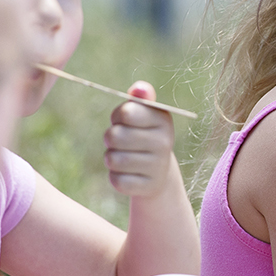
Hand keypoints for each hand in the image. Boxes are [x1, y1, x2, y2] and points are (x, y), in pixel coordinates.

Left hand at [105, 82, 177, 197]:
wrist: (159, 173)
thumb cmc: (144, 135)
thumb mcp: (144, 115)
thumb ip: (140, 99)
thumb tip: (140, 88)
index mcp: (163, 120)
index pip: (125, 112)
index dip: (117, 116)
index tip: (124, 122)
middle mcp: (164, 142)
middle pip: (114, 136)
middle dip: (111, 139)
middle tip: (122, 142)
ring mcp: (157, 166)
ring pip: (112, 159)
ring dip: (112, 158)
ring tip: (125, 158)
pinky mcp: (147, 187)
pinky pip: (116, 180)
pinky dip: (116, 177)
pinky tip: (129, 174)